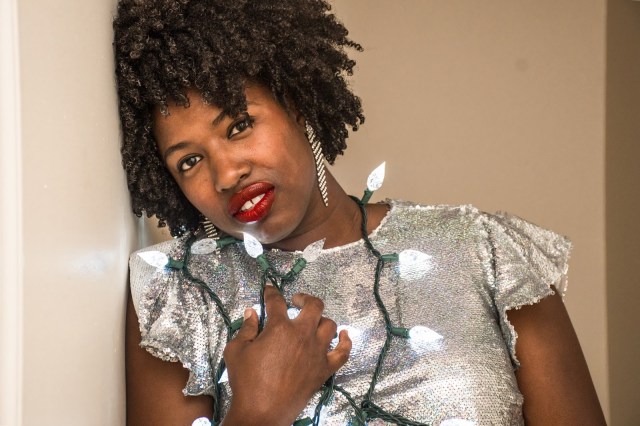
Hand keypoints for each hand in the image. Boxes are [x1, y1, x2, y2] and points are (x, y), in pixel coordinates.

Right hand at [221, 286, 351, 425]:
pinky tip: (343, 335)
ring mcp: (317, 352)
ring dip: (321, 319)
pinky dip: (345, 341)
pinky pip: (343, 352)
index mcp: (280, 328)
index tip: (269, 290)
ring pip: (330, 325)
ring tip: (313, 322)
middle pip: (313, 306)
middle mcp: (302, 335)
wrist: (262, 412)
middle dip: (304, 298)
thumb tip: (251, 313)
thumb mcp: (236, 351)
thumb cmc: (247, 382)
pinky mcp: (324, 369)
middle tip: (296, 301)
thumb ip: (246, 329)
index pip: (276, 302)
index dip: (271, 293)